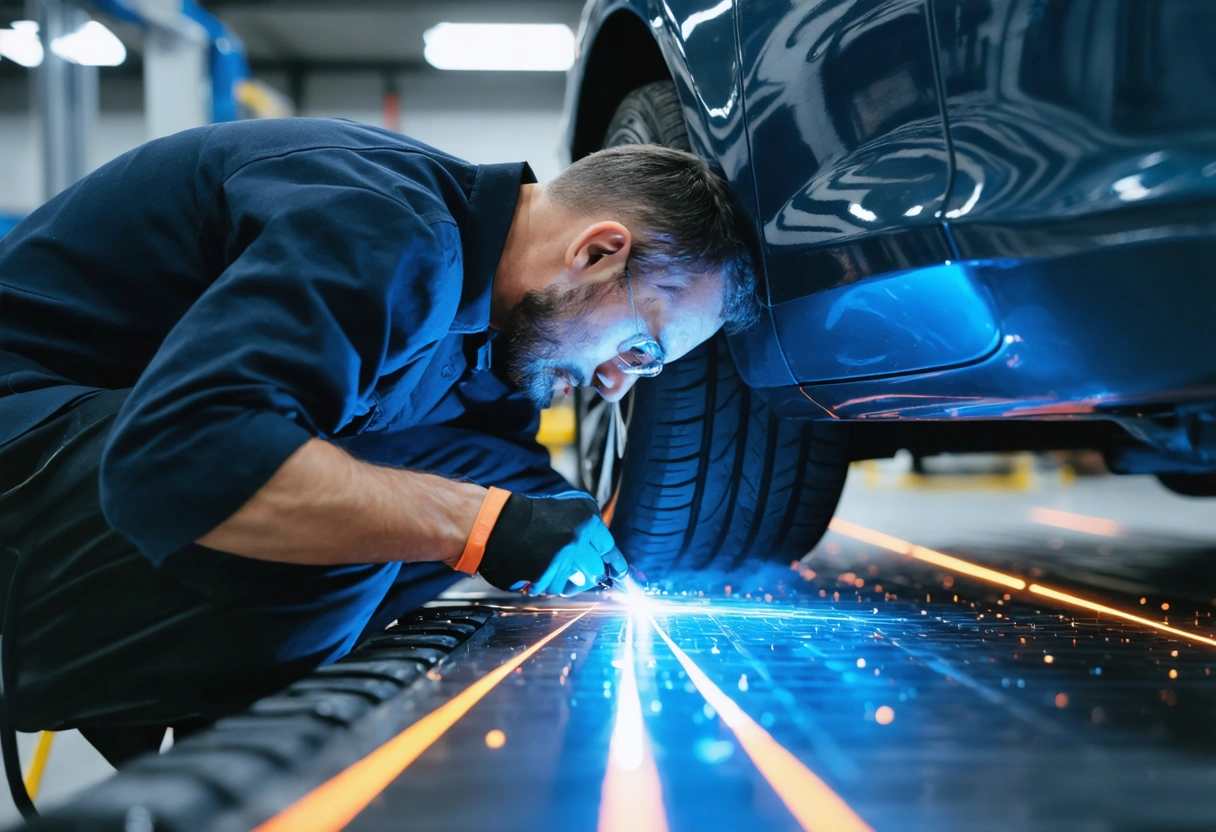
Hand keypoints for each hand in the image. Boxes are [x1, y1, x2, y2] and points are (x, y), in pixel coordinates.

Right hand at [478, 492, 627, 595]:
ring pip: (579, 584)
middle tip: (576, 570)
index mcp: (586, 521)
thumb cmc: (532, 514)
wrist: (499, 523)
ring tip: (557, 572)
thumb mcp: (568, 506)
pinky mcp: (546, 574)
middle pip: (597, 570)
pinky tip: (541, 574)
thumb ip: (590, 523)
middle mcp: (578, 539)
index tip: (621, 572)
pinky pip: (557, 589)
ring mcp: (562, 559)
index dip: (615, 562)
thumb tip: (606, 548)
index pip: (609, 548)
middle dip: (588, 573)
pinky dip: (550, 585)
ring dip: (570, 582)